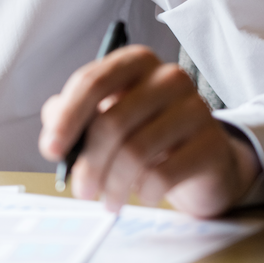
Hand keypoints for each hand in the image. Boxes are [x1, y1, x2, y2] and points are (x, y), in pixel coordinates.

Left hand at [39, 45, 261, 217]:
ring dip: (113, 185)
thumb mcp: (106, 116)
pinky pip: (163, 174)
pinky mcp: (212, 144)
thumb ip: (71, 116)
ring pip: (135, 152)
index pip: (92, 82)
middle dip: (89, 163)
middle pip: (112, 121)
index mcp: (135, 62)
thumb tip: (53, 137)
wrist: (203, 157)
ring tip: (109, 200)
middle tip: (81, 190)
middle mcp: (168, 77)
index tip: (51, 150)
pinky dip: (143, 192)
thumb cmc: (146, 132)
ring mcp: (196, 108)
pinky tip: (142, 196)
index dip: (67, 119)